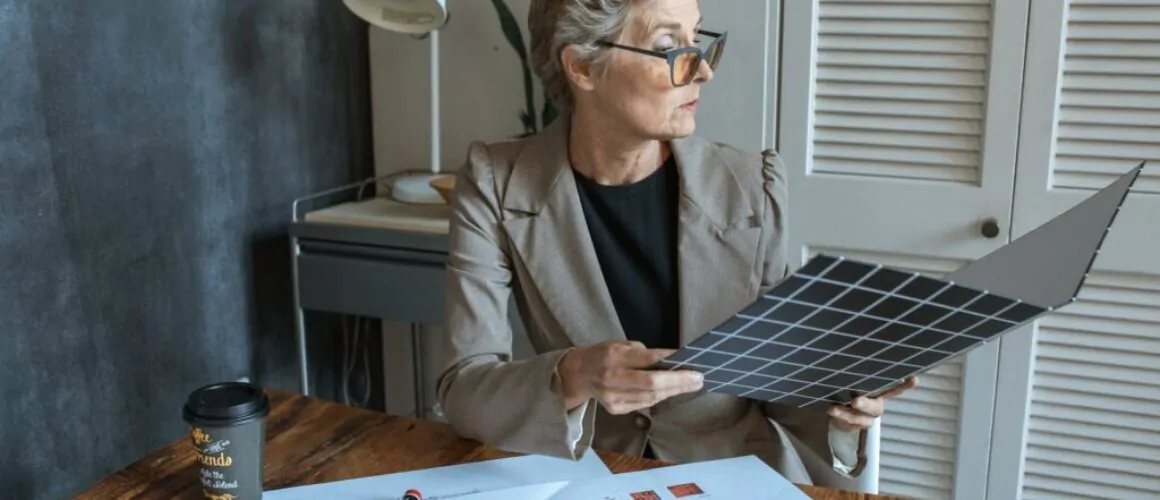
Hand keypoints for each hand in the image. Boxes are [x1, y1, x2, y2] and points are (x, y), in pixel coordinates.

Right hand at [557, 340, 703, 413]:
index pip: (647, 359)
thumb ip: (642, 353)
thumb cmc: (603, 354)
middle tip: (698, 378)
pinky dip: (660, 397)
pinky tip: (672, 392)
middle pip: (651, 384)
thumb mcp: (619, 344)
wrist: (578, 374)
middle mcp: (613, 378)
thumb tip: (669, 361)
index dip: (670, 360)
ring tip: (691, 385)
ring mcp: (613, 397)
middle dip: (678, 382)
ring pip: (650, 397)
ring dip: (673, 391)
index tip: (689, 359)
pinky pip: (644, 404)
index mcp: (614, 357)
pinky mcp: (615, 409)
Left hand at [828, 376, 918, 431]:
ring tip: (832, 408)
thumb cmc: (847, 392)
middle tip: (855, 401)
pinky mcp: (853, 427)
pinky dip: (838, 419)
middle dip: (865, 404)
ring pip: (858, 419)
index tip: (914, 379)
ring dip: (845, 413)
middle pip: (875, 408)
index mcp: (878, 393)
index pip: (894, 389)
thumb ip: (854, 377)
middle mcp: (875, 406)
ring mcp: (865, 419)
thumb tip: (849, 355)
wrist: (837, 412)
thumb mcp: (851, 383)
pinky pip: (847, 424)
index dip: (905, 386)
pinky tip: (831, 412)